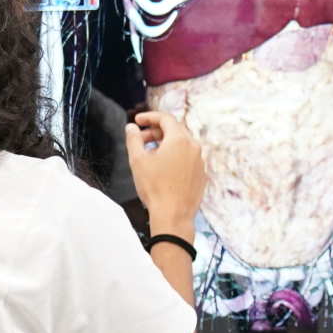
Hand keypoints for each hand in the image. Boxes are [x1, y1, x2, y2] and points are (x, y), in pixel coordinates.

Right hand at [127, 109, 204, 236]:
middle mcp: (194, 147)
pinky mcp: (201, 174)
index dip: (149, 117)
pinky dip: (175, 156)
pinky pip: (188, 158)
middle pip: (174, 130)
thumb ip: (133, 139)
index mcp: (180, 140)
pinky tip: (163, 166)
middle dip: (155, 131)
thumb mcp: (137, 160)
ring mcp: (200, 161)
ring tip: (149, 152)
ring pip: (182, 144)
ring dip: (165, 143)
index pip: (165, 118)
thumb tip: (131, 128)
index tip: (137, 120)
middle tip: (140, 138)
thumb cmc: (155, 188)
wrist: (174, 215)